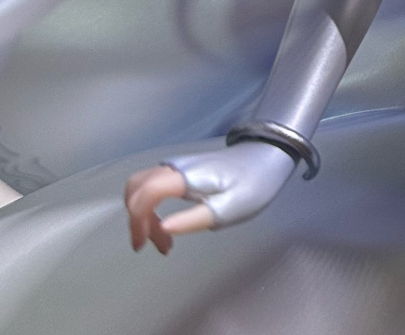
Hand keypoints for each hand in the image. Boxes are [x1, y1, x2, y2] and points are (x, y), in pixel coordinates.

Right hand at [125, 142, 296, 253]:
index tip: (143, 246)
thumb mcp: (226, 210)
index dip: (137, 222)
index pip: (144, 194)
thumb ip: (192, 220)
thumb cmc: (251, 186)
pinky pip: (154, 184)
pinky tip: (168, 223)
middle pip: (136, 187)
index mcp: (184, 177)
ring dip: (143, 212)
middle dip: (137, 219)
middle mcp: (175, 166)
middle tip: (155, 244)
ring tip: (163, 238)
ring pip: (143, 185)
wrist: (267, 158)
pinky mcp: (183, 169)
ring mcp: (178, 165)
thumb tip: (162, 229)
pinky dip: (151, 204)